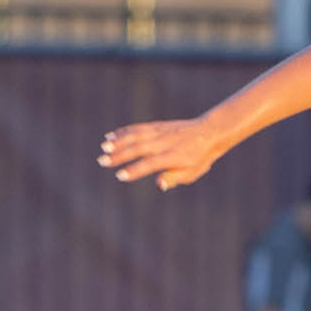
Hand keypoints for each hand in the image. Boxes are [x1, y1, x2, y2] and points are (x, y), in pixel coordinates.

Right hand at [97, 116, 228, 190]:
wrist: (209, 133)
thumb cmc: (199, 158)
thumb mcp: (192, 173)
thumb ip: (174, 178)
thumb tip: (159, 185)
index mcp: (174, 157)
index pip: (151, 164)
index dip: (135, 170)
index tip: (119, 176)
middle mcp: (165, 143)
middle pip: (138, 148)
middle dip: (119, 155)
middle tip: (102, 162)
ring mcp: (160, 132)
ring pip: (136, 136)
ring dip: (118, 141)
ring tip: (104, 148)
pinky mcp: (157, 126)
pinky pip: (138, 128)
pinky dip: (124, 132)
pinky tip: (111, 136)